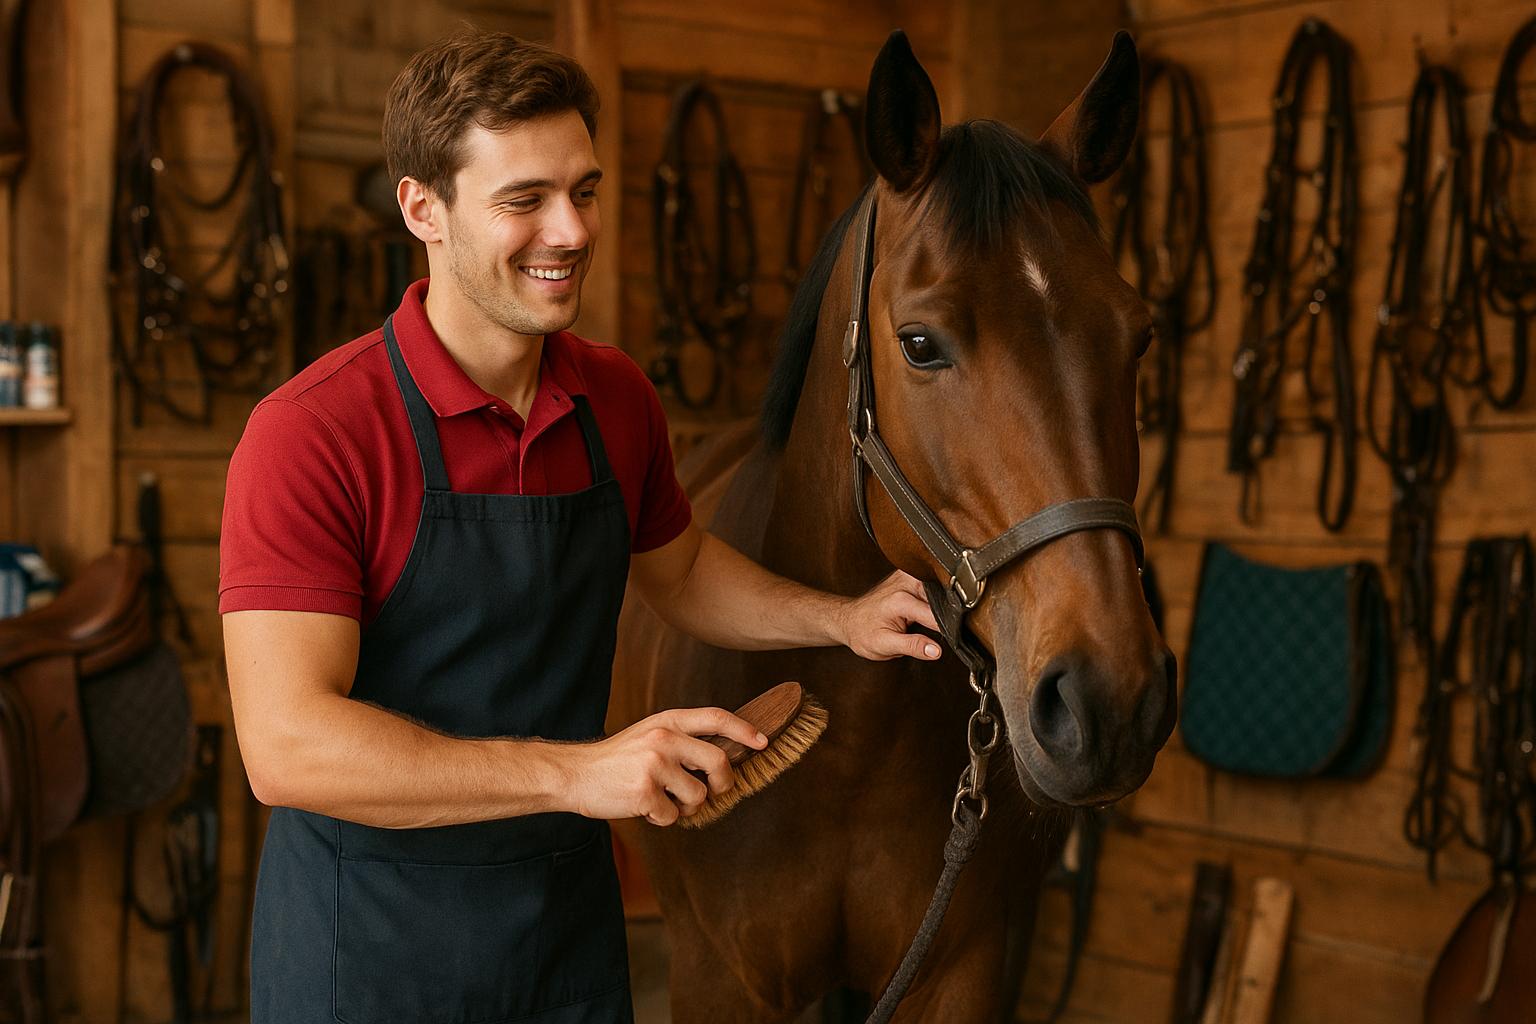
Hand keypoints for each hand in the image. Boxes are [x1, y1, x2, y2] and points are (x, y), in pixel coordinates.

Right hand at [565, 708, 766, 825]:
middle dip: (723, 783)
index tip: (762, 741)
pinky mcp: (644, 792)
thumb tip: (722, 759)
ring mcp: (654, 765)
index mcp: (668, 721)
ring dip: (687, 807)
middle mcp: (664, 739)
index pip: (716, 717)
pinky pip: (672, 815)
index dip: (743, 729)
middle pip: (718, 761)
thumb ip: (681, 740)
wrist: (575, 773)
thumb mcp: (649, 734)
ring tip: (665, 801)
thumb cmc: (616, 759)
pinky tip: (645, 808)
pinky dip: (662, 819)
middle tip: (715, 791)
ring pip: (698, 796)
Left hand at [836, 569, 942, 661]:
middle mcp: (906, 582)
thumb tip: (935, 650)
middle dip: (942, 617)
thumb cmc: (863, 632)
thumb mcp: (885, 645)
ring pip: (939, 592)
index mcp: (901, 599)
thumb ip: (912, 646)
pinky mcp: (910, 575)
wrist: (849, 619)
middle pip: (941, 600)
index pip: (936, 616)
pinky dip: (932, 600)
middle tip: (925, 630)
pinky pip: (931, 587)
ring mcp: (908, 576)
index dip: (946, 630)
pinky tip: (922, 610)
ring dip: (938, 607)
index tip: (949, 640)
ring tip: (919, 620)